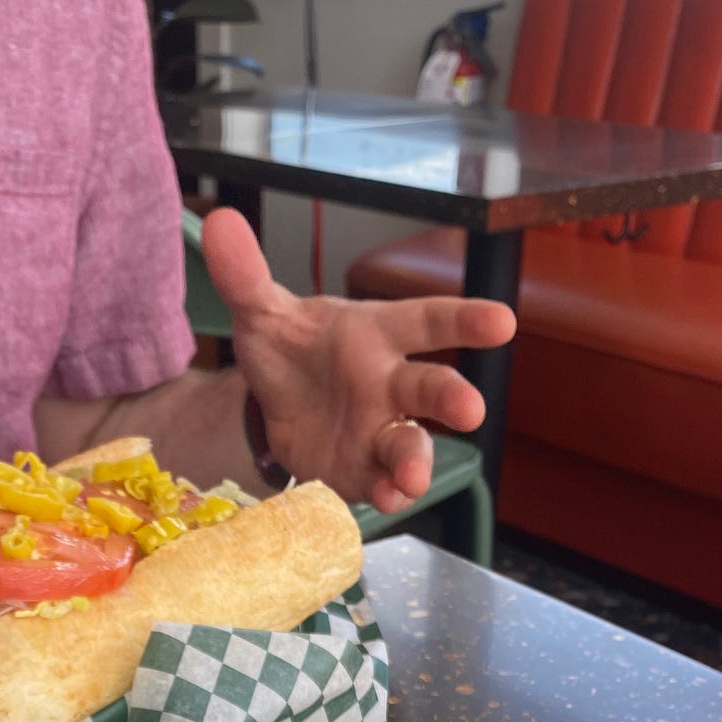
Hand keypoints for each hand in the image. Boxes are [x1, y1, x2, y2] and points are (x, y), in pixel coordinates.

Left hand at [201, 209, 516, 513]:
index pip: (427, 321)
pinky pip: (382, 484)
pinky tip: (387, 499)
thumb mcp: (261, 312)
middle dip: (453, 397)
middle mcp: (391, 384)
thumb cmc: (290, 349)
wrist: (270, 406)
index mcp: (378, 334)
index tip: (501, 321)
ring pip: (413, 446)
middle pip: (432, 387)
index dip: (464, 320)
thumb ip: (246, 274)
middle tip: (470, 409)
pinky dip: (387, 494)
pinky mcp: (363, 471)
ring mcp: (380, 431)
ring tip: (411, 479)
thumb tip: (220, 223)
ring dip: (417, 462)